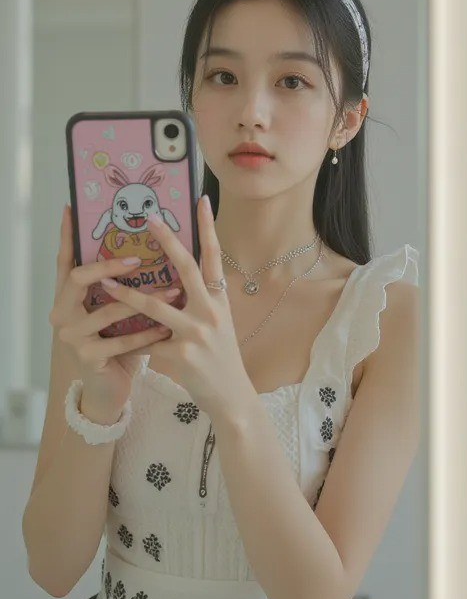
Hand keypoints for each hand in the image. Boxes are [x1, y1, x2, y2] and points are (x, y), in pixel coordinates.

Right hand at [50, 204, 180, 417]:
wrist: (110, 390)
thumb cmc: (116, 342)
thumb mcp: (114, 310)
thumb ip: (119, 285)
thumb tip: (148, 244)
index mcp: (66, 297)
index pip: (65, 260)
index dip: (67, 236)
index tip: (71, 208)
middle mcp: (62, 314)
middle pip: (78, 278)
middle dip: (108, 265)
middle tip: (137, 257)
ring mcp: (72, 337)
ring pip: (108, 310)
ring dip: (145, 300)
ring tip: (175, 290)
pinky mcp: (88, 358)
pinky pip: (123, 341)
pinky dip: (148, 334)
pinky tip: (168, 329)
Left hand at [97, 197, 252, 417]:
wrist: (232, 397)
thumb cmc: (220, 357)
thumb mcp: (218, 323)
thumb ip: (200, 301)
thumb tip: (175, 279)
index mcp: (219, 300)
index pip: (213, 257)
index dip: (208, 228)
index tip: (202, 201)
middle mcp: (211, 311)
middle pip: (187, 268)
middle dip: (167, 241)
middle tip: (150, 217)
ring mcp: (197, 333)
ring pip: (156, 306)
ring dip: (126, 294)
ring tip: (104, 282)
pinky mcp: (181, 355)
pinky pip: (148, 343)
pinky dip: (133, 342)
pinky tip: (118, 343)